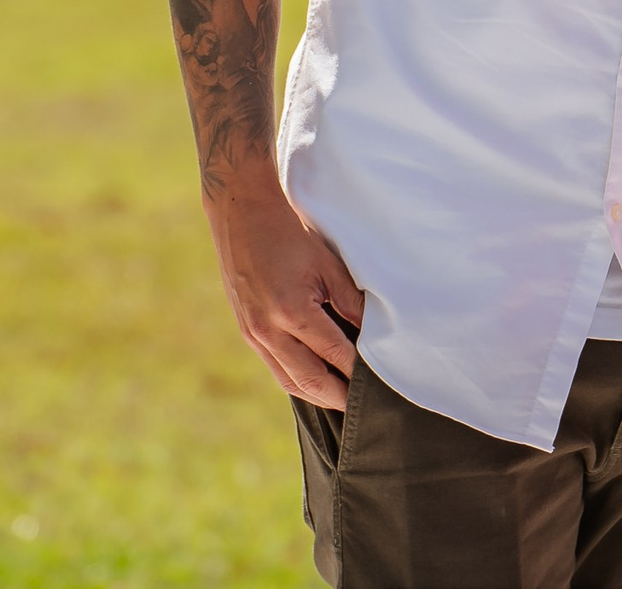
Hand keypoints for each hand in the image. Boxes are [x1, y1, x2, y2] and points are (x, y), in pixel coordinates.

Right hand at [207, 182, 364, 409]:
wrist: (241, 214)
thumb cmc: (289, 233)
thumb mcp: (327, 264)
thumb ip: (351, 302)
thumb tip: (375, 333)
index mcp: (292, 312)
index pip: (335, 356)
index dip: (358, 373)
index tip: (379, 384)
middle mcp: (268, 330)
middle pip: (312, 381)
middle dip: (340, 397)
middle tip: (365, 407)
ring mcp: (254, 333)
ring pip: (290, 381)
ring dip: (318, 395)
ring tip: (343, 400)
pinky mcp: (247, 331)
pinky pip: (275, 368)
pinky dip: (298, 380)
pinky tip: (316, 381)